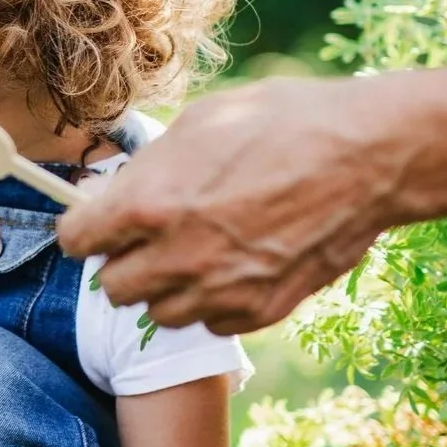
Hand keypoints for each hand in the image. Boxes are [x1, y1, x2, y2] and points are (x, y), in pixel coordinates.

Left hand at [56, 75, 407, 333]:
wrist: (370, 155)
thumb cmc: (284, 123)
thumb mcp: (199, 124)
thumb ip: (144, 168)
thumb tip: (104, 191)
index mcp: (151, 204)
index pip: (76, 241)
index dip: (85, 229)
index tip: (98, 223)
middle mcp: (179, 256)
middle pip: (111, 287)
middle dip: (123, 260)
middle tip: (149, 236)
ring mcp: (221, 290)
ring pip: (159, 314)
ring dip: (167, 287)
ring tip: (197, 250)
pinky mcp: (261, 311)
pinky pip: (211, 323)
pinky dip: (213, 302)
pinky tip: (235, 265)